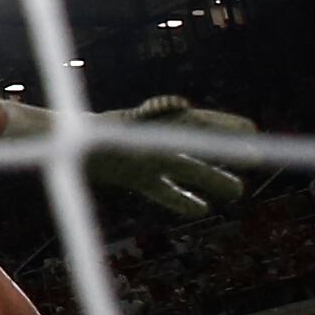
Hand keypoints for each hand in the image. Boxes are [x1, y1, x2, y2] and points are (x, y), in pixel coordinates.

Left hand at [6, 97, 249, 217]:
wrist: (58, 151)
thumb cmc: (89, 134)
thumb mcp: (122, 124)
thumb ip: (153, 114)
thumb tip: (181, 104)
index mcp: (154, 125)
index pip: (198, 124)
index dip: (225, 126)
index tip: (252, 130)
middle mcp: (154, 142)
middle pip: (197, 150)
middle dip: (225, 156)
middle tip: (256, 158)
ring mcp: (145, 161)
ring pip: (186, 171)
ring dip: (211, 181)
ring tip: (237, 191)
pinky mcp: (134, 178)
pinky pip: (162, 191)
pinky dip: (179, 199)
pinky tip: (200, 210)